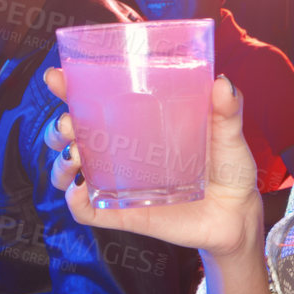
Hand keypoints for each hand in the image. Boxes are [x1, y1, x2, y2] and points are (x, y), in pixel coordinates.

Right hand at [41, 67, 262, 257]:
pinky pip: (88, 210)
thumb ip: (227, 111)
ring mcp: (119, 182)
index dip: (70, 88)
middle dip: (60, 127)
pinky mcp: (123, 212)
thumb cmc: (228, 167)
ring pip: (71, 170)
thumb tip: (222, 83)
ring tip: (75, 155)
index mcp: (139, 122)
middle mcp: (121, 150)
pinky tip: (80, 192)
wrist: (236, 215)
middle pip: (73, 134)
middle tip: (69, 125)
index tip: (56, 78)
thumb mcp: (229, 136)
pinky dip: (75, 202)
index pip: (96, 100)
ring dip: (60, 162)